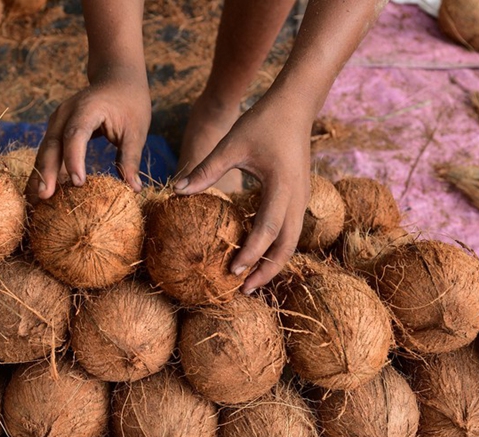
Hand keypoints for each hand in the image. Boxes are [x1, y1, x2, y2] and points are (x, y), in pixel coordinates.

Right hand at [26, 67, 150, 202]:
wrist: (116, 79)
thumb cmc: (130, 103)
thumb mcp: (136, 130)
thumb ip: (130, 159)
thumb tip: (134, 190)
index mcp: (87, 108)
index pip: (76, 135)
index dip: (74, 159)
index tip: (78, 183)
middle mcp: (65, 113)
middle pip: (52, 144)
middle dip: (46, 172)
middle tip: (44, 197)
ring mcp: (57, 121)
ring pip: (45, 150)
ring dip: (40, 175)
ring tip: (35, 201)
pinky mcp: (56, 130)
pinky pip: (48, 152)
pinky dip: (45, 171)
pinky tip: (41, 192)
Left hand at [174, 93, 312, 292]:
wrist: (295, 104)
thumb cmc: (262, 121)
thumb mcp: (232, 143)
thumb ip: (206, 169)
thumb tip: (177, 190)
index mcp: (281, 187)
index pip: (267, 230)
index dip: (251, 254)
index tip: (232, 272)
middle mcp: (297, 198)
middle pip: (287, 246)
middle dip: (266, 271)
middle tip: (243, 290)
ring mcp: (302, 198)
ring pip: (291, 241)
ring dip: (272, 262)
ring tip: (250, 280)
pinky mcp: (298, 196)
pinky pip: (289, 229)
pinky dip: (275, 246)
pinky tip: (255, 253)